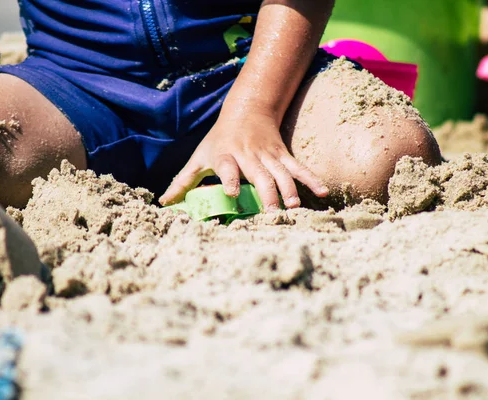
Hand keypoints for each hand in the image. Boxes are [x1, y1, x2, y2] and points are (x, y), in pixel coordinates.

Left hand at [159, 108, 328, 210]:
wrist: (247, 109)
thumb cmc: (218, 140)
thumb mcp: (199, 156)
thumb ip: (183, 181)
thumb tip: (164, 203)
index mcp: (225, 156)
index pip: (227, 168)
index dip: (230, 179)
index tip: (232, 193)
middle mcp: (248, 155)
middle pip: (259, 175)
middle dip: (267, 193)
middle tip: (271, 214)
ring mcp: (268, 155)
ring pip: (281, 173)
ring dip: (289, 190)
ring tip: (294, 208)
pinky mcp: (283, 154)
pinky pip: (298, 167)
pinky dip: (311, 179)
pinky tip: (323, 192)